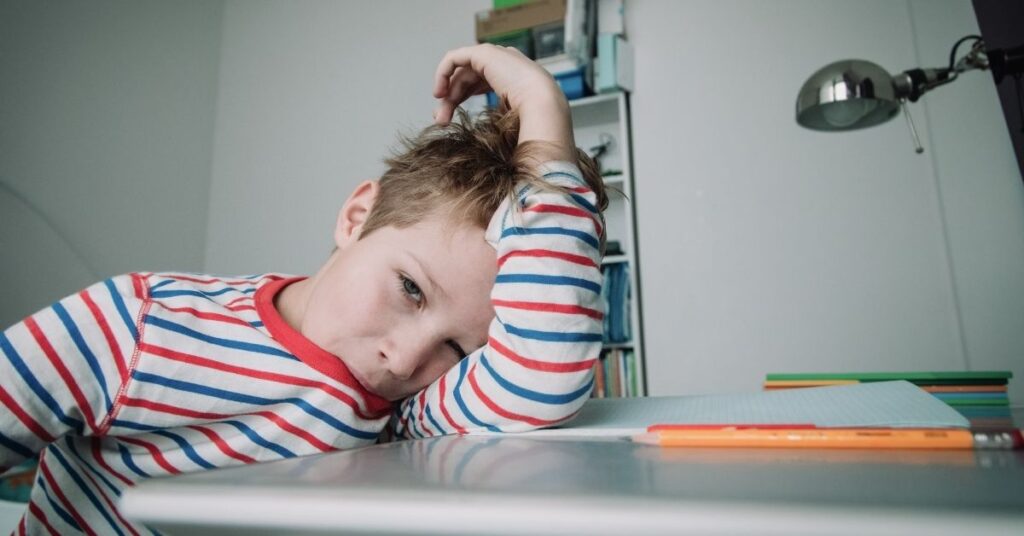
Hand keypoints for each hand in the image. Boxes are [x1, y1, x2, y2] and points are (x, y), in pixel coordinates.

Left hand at [432, 44, 574, 160]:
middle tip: (441, 120)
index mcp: (512, 76)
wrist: (543, 104)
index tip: (450, 119)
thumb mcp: (510, 123)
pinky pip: (455, 58)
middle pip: (467, 78)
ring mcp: (495, 56)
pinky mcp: (484, 53)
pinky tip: (439, 93)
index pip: (479, 82)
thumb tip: (487, 148)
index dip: (461, 98)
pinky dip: (443, 72)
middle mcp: (503, 63)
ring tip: (440, 114)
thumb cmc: (534, 119)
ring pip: (460, 71)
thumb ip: (499, 124)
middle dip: (451, 99)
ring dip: (447, 92)